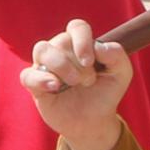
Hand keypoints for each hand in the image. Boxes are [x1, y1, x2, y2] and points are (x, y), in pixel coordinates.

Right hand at [21, 19, 140, 149]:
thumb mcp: (121, 75)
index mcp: (79, 44)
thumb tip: (100, 47)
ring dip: (61, 66)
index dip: (83, 40)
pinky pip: (28, 75)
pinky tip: (55, 87)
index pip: (77, 27)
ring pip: (42, 50)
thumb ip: (117, 56)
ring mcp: (45, 66)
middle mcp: (60, 50)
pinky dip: (40, 79)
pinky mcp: (34, 84)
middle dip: (78, 63)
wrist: (94, 121)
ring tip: (73, 83)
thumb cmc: (105, 93)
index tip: (90, 62)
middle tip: (88, 82)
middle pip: (61, 41)